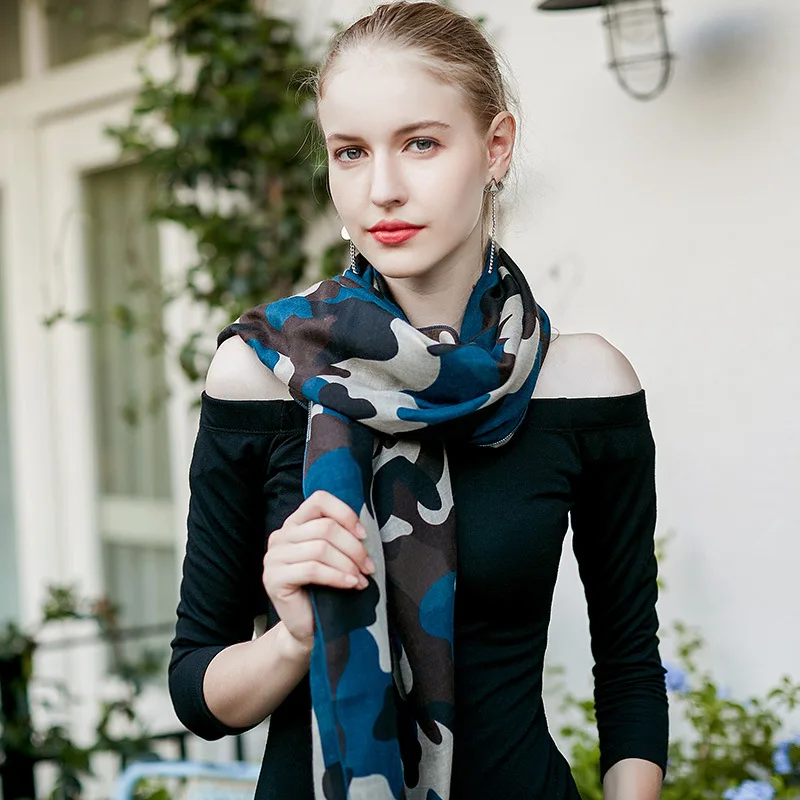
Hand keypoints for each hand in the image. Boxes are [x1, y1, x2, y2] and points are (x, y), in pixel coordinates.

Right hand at [263, 490, 374, 651]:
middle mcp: (280, 536)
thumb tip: (364, 529)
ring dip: (348, 564)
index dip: (345, 514)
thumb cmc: (327, 589)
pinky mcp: (273, 579)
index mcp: (294, 524)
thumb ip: (341, 536)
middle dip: (353, 547)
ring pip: (320, 548)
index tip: (364, 536)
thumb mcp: (335, 556)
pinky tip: (351, 585)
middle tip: (369, 567)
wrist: (309, 628)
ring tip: (361, 579)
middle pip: (325, 527)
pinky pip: (312, 569)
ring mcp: (273, 557)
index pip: (319, 500)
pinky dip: (337, 576)